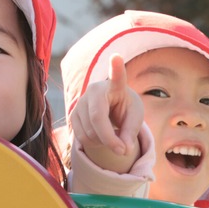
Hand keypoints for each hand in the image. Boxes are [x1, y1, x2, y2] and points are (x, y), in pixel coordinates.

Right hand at [69, 55, 143, 171]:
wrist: (110, 108)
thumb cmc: (125, 108)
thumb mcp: (135, 117)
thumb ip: (131, 132)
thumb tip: (123, 149)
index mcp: (115, 86)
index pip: (116, 76)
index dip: (116, 67)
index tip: (116, 57)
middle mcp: (94, 90)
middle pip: (98, 119)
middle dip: (110, 139)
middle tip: (124, 150)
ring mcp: (80, 102)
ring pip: (89, 132)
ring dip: (103, 142)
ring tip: (112, 136)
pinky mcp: (73, 115)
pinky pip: (81, 137)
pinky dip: (93, 143)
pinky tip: (100, 136)